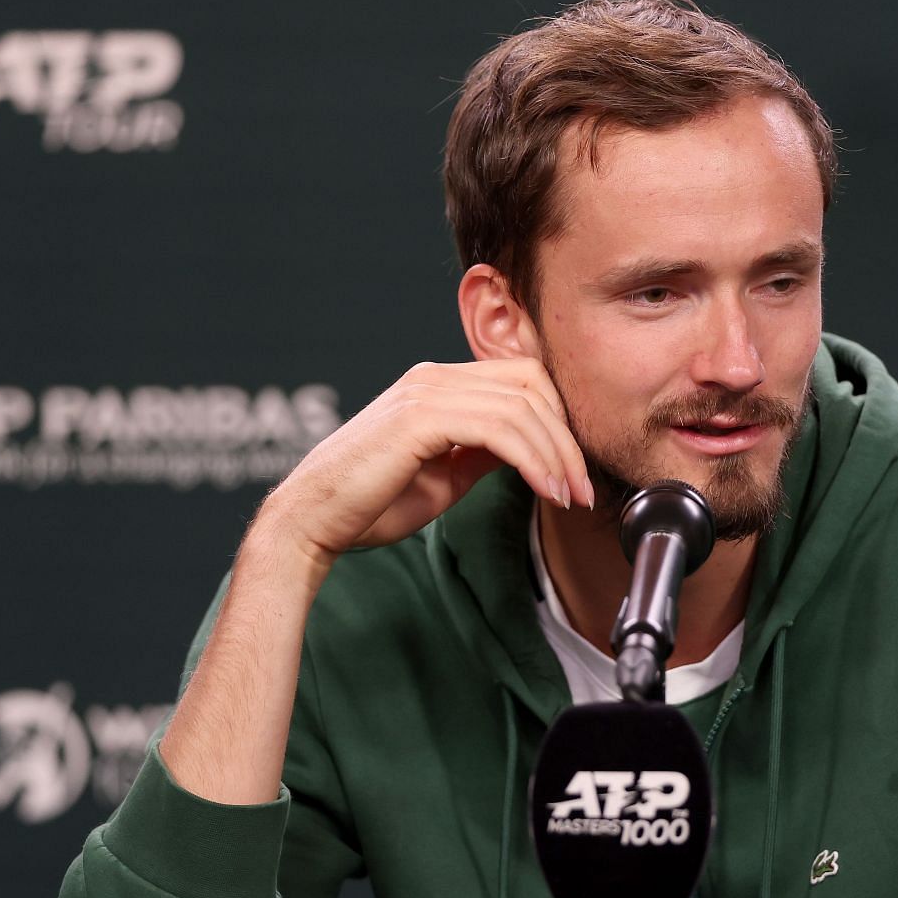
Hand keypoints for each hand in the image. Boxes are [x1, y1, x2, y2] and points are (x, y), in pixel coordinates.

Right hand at [258, 359, 594, 570]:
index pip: (523, 381)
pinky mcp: (420, 417)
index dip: (560, 422)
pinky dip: (534, 460)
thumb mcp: (445, 475)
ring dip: (557, 455)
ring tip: (570, 497)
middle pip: (532, 386)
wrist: (313, 521)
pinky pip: (500, 428)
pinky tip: (545, 491)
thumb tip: (529, 452)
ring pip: (523, 406)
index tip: (575, 473)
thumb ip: (484, 453)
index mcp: (438, 384)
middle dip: (568, 439)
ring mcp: (426, 392)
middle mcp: (433, 377)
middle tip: (584, 489)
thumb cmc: (370, 504)